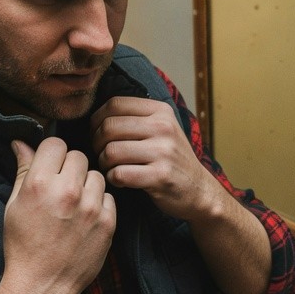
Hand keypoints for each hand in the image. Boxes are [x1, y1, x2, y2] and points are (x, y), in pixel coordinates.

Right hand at [3, 138, 115, 293]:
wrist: (42, 285)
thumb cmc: (23, 245)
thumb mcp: (14, 205)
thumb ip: (23, 170)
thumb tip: (21, 143)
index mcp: (40, 183)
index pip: (56, 143)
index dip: (52, 154)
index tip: (50, 167)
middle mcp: (67, 192)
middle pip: (78, 156)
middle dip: (70, 168)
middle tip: (62, 187)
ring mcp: (90, 208)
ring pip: (96, 176)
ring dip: (87, 185)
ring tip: (74, 205)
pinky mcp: (108, 223)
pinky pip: (109, 198)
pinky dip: (99, 205)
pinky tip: (84, 220)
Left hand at [90, 97, 214, 220]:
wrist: (198, 189)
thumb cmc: (171, 159)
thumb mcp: (161, 129)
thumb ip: (135, 117)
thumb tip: (96, 116)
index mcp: (161, 111)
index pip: (115, 104)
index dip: (97, 119)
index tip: (97, 133)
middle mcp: (163, 127)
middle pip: (109, 127)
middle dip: (97, 143)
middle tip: (102, 154)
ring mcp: (164, 152)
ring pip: (111, 151)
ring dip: (104, 163)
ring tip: (111, 168)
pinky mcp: (160, 176)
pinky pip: (120, 174)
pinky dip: (113, 178)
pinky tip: (120, 180)